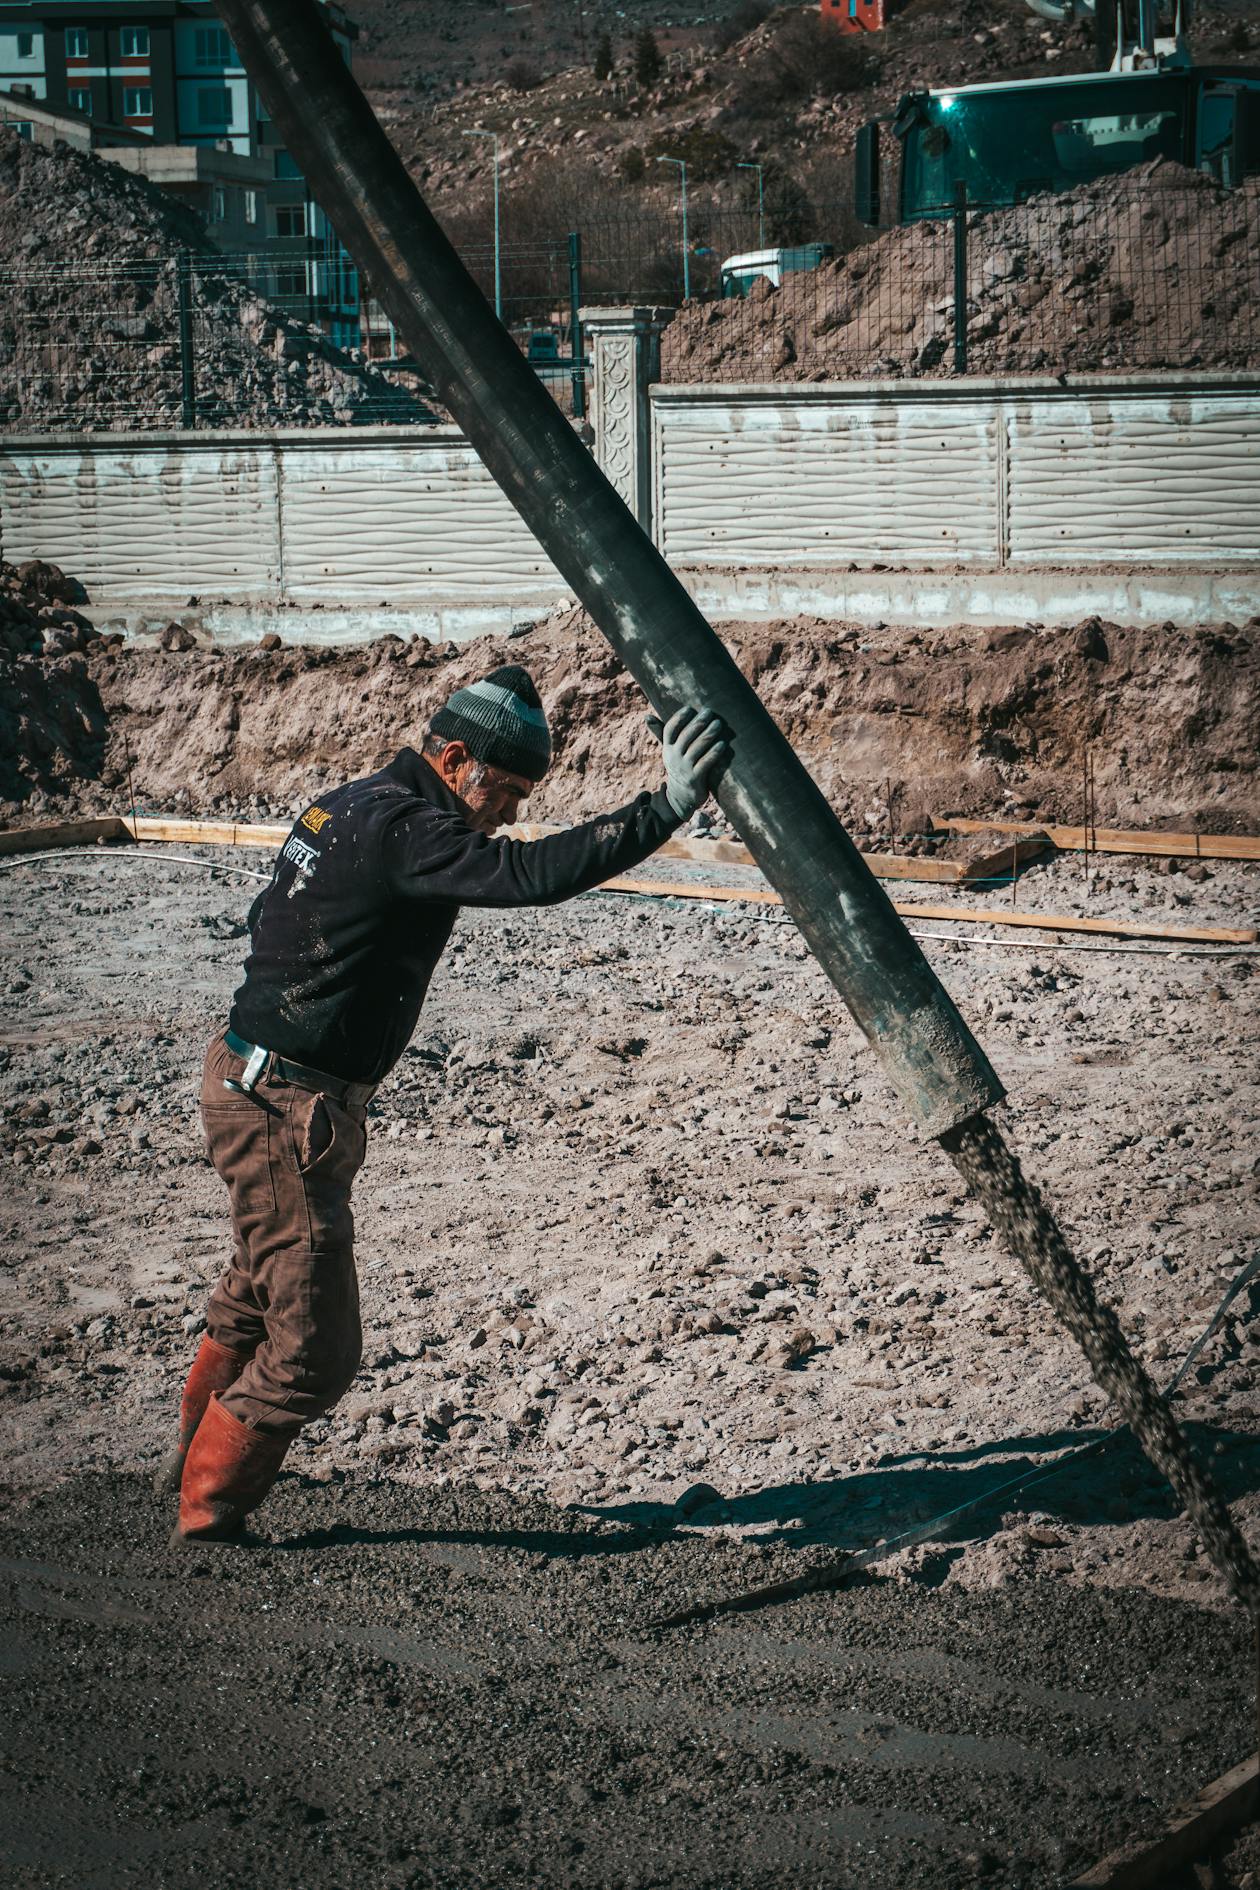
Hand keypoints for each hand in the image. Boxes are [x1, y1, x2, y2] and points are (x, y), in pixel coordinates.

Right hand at [654, 705, 728, 819]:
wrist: (681, 796)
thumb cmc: (679, 765)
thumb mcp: (668, 750)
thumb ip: (661, 732)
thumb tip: (646, 716)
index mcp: (667, 748)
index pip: (669, 730)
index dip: (679, 718)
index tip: (690, 708)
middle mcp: (674, 757)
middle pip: (686, 736)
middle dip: (698, 722)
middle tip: (710, 712)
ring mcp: (684, 768)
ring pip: (697, 747)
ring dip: (709, 734)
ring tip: (718, 724)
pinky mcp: (695, 778)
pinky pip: (706, 762)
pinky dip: (714, 752)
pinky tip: (723, 744)